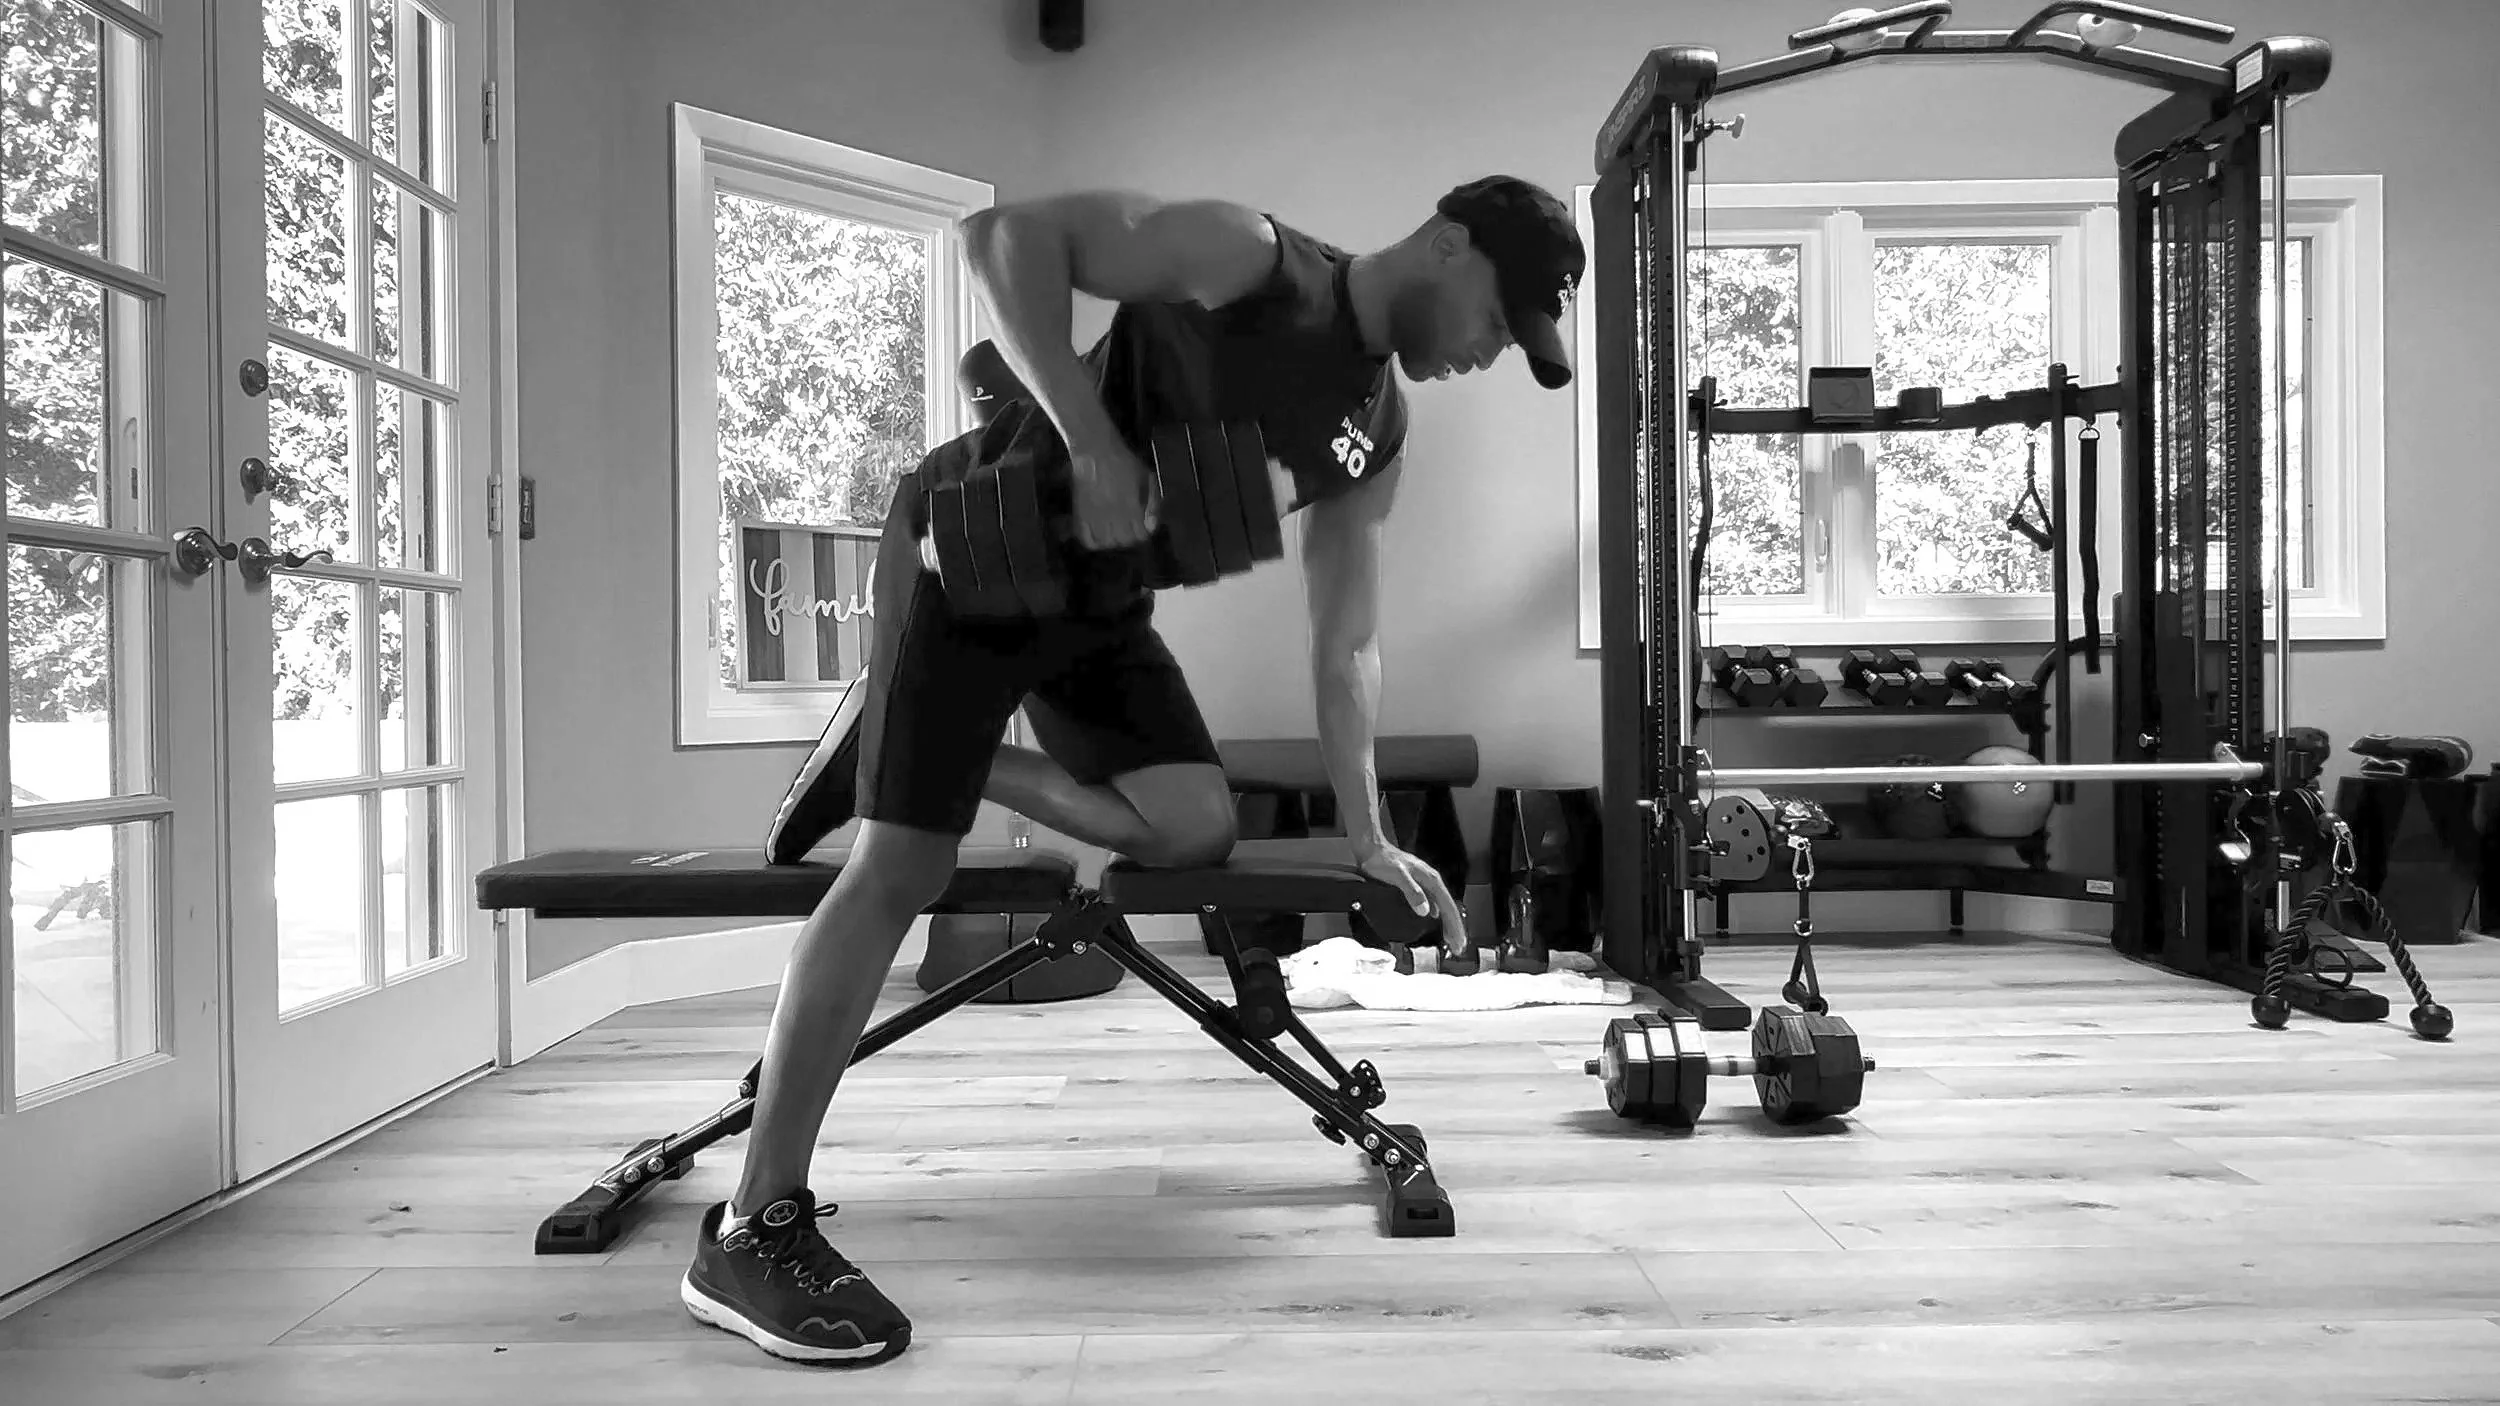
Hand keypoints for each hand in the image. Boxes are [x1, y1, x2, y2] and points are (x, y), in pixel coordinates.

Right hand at [1067, 440, 1160, 551]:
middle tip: (1128, 528)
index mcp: (1131, 506)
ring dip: (1112, 540)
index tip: (1142, 527)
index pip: (1140, 535)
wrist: (1096, 450)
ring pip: (1106, 542)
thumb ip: (1153, 502)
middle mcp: (1113, 515)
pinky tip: (1098, 533)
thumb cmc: (1124, 462)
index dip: (1143, 533)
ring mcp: (1095, 516)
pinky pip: (1086, 538)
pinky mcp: (1080, 513)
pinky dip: (1092, 540)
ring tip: (1114, 531)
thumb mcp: (1146, 478)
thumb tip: (1153, 524)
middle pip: (1123, 541)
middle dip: (1129, 537)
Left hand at [1354, 841, 1468, 960]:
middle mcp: (1432, 881)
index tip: (1457, 942)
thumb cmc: (1382, 860)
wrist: (1371, 848)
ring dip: (1447, 922)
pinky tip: (1434, 919)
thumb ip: (1412, 892)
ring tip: (1451, 938)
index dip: (1454, 926)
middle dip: (1455, 928)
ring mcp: (1425, 882)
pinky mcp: (1417, 884)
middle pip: (1448, 908)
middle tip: (1458, 948)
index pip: (1448, 907)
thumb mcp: (1397, 876)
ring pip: (1442, 906)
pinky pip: (1433, 902)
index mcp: (1431, 880)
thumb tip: (1426, 911)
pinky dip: (1436, 914)